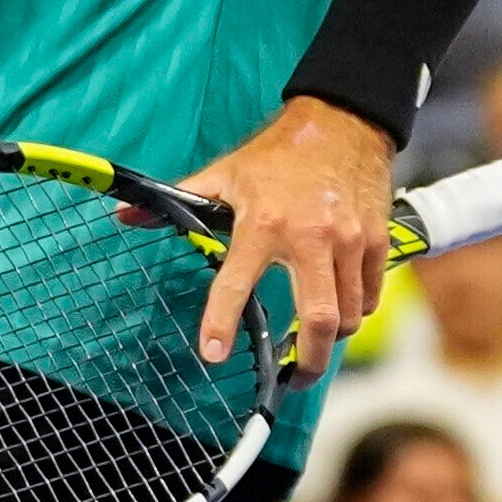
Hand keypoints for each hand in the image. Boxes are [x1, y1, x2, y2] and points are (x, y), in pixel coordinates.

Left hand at [178, 100, 399, 385]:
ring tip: (314, 345)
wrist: (342, 123)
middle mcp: (310, 238)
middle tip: (294, 377)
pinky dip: (357, 311)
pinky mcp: (377, 241)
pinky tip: (340, 310)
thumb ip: (178, 201)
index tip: (212, 355)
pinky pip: (371, 295)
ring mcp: (349, 242)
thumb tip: (125, 215)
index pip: (237, 283)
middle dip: (308, 360)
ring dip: (331, 338)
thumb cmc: (277, 154)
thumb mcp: (223, 174)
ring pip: (349, 315)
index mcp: (262, 224)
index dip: (221, 322)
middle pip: (319, 320)